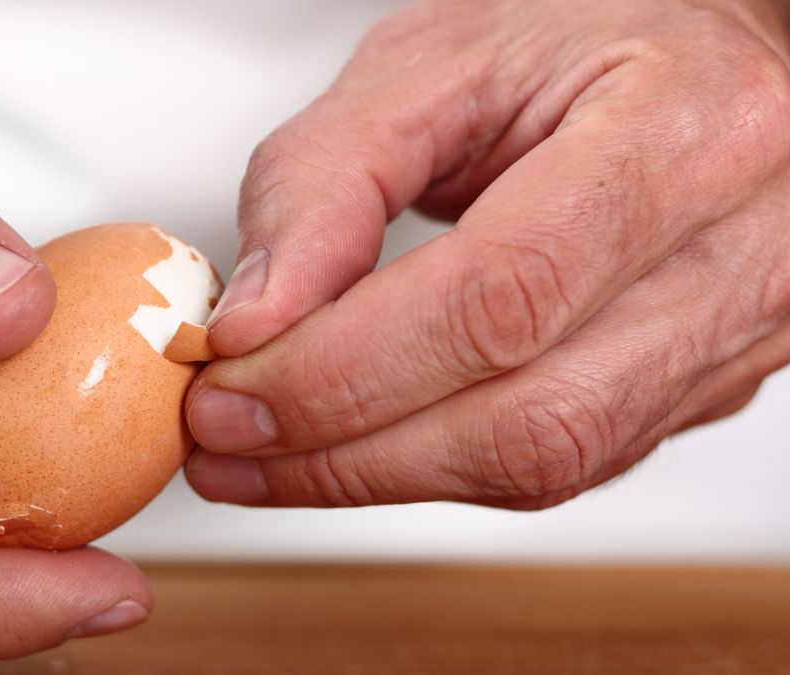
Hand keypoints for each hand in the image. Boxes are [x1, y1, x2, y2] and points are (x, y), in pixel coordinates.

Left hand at [186, 0, 789, 509]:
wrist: (694, 54)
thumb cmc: (582, 34)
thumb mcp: (433, 62)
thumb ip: (325, 180)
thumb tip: (253, 321)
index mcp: (681, 130)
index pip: (501, 294)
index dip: (345, 367)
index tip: (228, 381)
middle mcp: (733, 248)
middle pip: (531, 414)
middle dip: (346, 450)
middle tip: (225, 436)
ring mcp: (729, 332)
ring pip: (548, 463)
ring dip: (376, 478)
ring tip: (259, 457)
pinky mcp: (696, 385)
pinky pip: (558, 464)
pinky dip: (431, 467)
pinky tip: (348, 448)